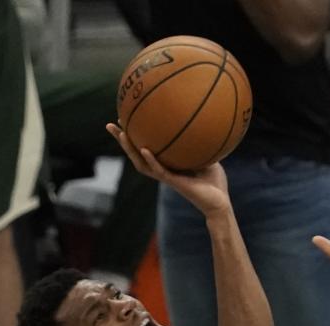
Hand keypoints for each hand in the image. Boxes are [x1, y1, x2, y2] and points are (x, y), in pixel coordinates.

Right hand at [106, 123, 230, 216]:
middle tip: (110, 125)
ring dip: (129, 149)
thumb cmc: (214, 182)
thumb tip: (199, 122)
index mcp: (168, 164)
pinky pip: (159, 171)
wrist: (220, 202)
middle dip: (122, 140)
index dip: (135, 136)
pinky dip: (151, 160)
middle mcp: (163, 170)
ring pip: (141, 163)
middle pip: (136, 154)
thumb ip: (200, 142)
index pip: (145, 148)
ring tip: (121, 134)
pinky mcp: (174, 183)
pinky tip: (144, 150)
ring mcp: (166, 177)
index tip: (125, 119)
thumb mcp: (207, 156)